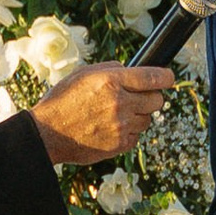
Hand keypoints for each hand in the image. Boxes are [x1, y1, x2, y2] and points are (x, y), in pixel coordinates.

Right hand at [29, 63, 175, 163]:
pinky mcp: (119, 145)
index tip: (168, 78)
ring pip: (147, 120)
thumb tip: (130, 70)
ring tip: (116, 115)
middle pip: (157, 100)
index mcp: (111, 81)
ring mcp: (121, 126)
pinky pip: (136, 136)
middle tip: (138, 98)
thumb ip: (110, 69)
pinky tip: (110, 129)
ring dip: (138, 116)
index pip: (153, 77)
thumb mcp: (82, 74)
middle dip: (151, 97)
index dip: (166, 77)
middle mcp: (120, 103)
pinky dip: (128, 132)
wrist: (47, 134)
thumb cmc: (63, 101)